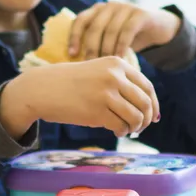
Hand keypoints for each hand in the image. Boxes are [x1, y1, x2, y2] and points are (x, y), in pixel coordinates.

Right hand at [0, 57, 160, 138]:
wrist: (42, 89)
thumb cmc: (71, 84)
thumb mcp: (99, 71)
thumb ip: (122, 82)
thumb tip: (149, 107)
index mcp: (117, 64)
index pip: (147, 87)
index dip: (153, 105)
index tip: (153, 117)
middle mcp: (114, 76)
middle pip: (145, 103)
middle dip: (146, 119)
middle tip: (140, 128)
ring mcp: (105, 93)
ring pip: (136, 117)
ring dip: (134, 128)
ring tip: (126, 130)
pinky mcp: (96, 111)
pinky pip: (120, 126)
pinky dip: (122, 132)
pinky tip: (116, 132)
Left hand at [69, 2, 180, 59]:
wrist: (160, 27)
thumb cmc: (130, 37)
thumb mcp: (112, 39)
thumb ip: (98, 44)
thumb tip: (78, 66)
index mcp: (98, 10)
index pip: (80, 20)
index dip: (74, 37)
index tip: (73, 54)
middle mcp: (110, 6)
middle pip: (95, 26)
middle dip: (91, 47)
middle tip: (90, 65)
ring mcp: (125, 7)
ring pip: (111, 30)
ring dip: (107, 49)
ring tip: (106, 65)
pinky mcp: (140, 13)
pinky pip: (127, 30)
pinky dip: (122, 45)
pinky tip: (120, 58)